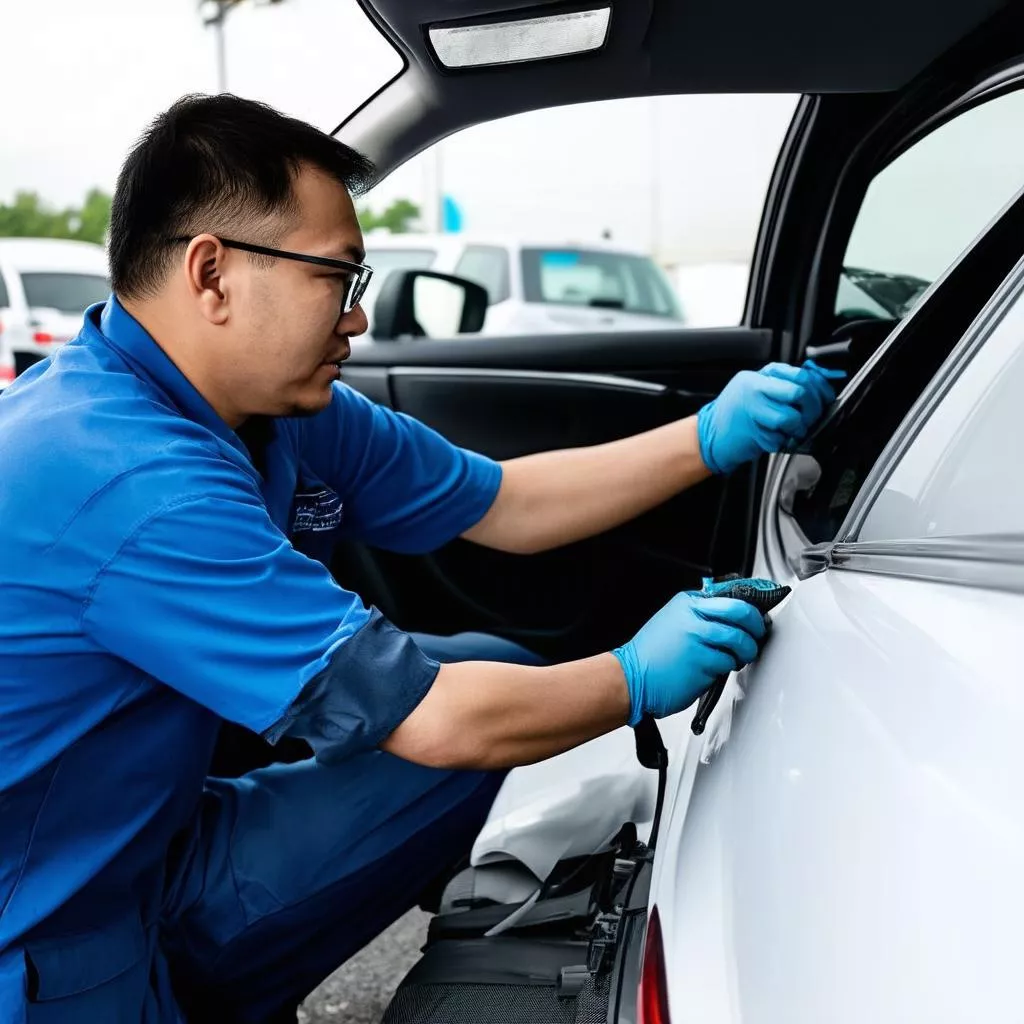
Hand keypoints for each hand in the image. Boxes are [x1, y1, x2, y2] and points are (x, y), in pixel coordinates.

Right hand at [612, 593, 766, 725]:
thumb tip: (733, 614)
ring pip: (739, 639)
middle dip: (757, 625)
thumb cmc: (651, 654)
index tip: (759, 614)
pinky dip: (728, 667)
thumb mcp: (672, 620)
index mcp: (687, 602)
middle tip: (758, 634)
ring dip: (747, 651)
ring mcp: (698, 639)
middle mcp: (693, 617)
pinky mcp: (702, 663)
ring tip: (740, 657)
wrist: (631, 678)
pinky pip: (728, 662)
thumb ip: (700, 613)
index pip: (730, 594)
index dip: (751, 605)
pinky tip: (717, 668)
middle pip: (741, 612)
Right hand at [697, 359, 845, 474]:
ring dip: (797, 429)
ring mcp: (753, 412)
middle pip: (800, 393)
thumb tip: (819, 381)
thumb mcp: (756, 388)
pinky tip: (774, 438)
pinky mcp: (754, 435)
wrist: (709, 436)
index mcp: (759, 376)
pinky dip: (783, 443)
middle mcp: (755, 390)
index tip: (825, 397)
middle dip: (812, 409)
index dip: (820, 387)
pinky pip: (781, 439)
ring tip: (790, 430)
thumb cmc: (735, 414)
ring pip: (792, 418)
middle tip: (809, 417)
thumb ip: (784, 382)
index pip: (800, 374)